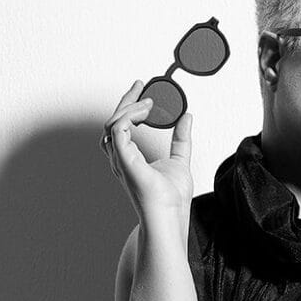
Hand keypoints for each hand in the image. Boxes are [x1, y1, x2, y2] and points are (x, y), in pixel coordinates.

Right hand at [100, 80, 193, 220]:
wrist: (170, 215)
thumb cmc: (172, 199)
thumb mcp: (180, 159)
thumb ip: (181, 138)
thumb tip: (187, 117)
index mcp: (130, 158)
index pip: (123, 127)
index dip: (131, 108)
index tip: (144, 93)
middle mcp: (121, 158)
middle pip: (114, 121)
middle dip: (126, 100)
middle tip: (140, 85)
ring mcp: (120, 159)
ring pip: (113, 122)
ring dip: (129, 106)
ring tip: (148, 100)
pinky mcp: (124, 158)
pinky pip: (118, 127)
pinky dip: (130, 115)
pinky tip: (146, 110)